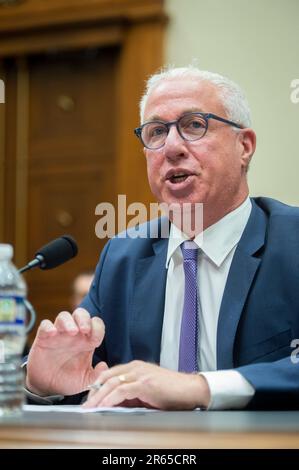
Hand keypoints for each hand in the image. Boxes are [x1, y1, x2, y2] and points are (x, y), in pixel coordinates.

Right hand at [26, 308, 106, 395]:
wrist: (47, 388)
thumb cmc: (68, 380)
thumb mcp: (86, 381)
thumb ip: (97, 375)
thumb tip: (104, 366)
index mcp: (86, 341)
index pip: (96, 324)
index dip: (98, 328)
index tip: (96, 341)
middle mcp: (73, 335)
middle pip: (80, 314)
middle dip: (84, 319)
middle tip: (85, 330)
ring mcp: (58, 335)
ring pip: (64, 316)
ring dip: (68, 321)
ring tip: (72, 332)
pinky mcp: (43, 338)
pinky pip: (45, 325)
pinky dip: (48, 326)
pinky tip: (52, 334)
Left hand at [83, 360, 210, 409]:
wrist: (190, 389)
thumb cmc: (172, 392)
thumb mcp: (147, 391)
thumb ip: (132, 393)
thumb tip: (114, 403)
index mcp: (136, 367)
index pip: (110, 374)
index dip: (98, 385)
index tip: (89, 397)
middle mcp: (136, 367)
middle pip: (108, 377)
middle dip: (94, 392)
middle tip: (85, 405)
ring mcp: (141, 374)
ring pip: (112, 383)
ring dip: (99, 397)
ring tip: (90, 408)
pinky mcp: (145, 384)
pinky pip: (122, 391)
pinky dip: (110, 399)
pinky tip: (104, 406)